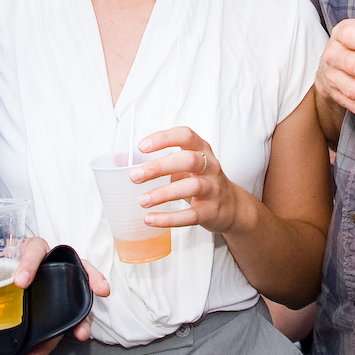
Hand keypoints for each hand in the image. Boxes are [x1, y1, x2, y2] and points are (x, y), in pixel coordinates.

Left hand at [0, 237, 111, 354]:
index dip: (29, 263)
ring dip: (86, 309)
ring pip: (80, 288)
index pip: (34, 248)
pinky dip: (79, 323)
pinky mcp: (63, 297)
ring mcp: (60, 279)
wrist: (6, 274)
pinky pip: (76, 308)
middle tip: (94, 291)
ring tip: (82, 333)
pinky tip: (77, 338)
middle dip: (86, 275)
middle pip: (73, 262)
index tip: (21, 283)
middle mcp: (50, 262)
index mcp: (27, 250)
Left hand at [132, 126, 246, 234]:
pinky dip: (168, 218)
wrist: (232, 207)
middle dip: (160, 167)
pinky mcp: (211, 212)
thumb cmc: (202, 181)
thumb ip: (162, 162)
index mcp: (202, 150)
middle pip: (188, 160)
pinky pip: (190, 215)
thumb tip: (122, 161)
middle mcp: (210, 167)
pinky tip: (150, 219)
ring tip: (142, 200)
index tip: (142, 146)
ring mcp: (213, 189)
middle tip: (135, 176)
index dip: (164, 138)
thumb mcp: (187, 167)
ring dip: (163, 193)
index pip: (186, 135)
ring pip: (191, 187)